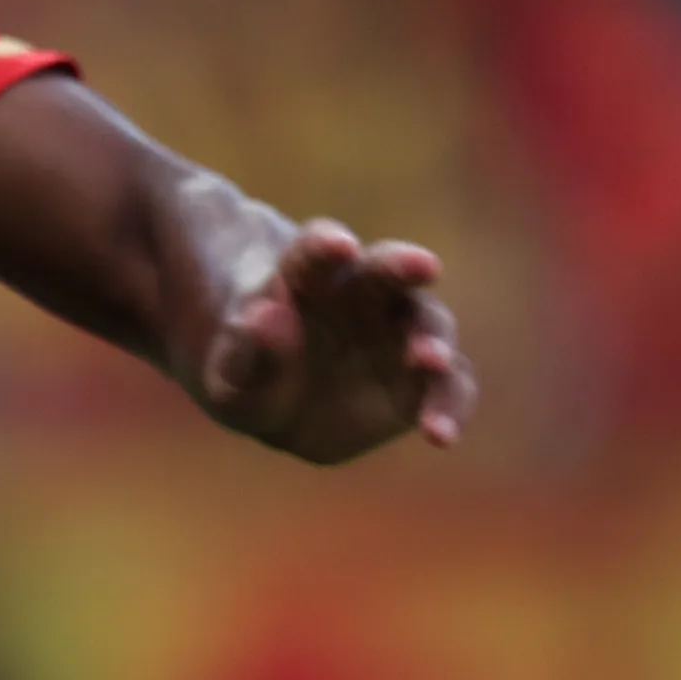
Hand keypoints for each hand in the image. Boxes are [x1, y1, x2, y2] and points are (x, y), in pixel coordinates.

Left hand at [199, 221, 476, 462]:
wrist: (277, 400)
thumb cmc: (249, 375)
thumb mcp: (231, 374)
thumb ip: (247, 350)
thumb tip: (266, 317)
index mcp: (307, 276)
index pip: (315, 249)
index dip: (325, 244)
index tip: (337, 245)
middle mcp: (363, 292)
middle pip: (386, 269)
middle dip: (403, 265)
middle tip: (423, 266)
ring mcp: (399, 331)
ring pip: (428, 324)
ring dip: (432, 341)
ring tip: (428, 362)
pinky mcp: (421, 375)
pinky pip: (446, 385)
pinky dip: (449, 404)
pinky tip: (440, 435)